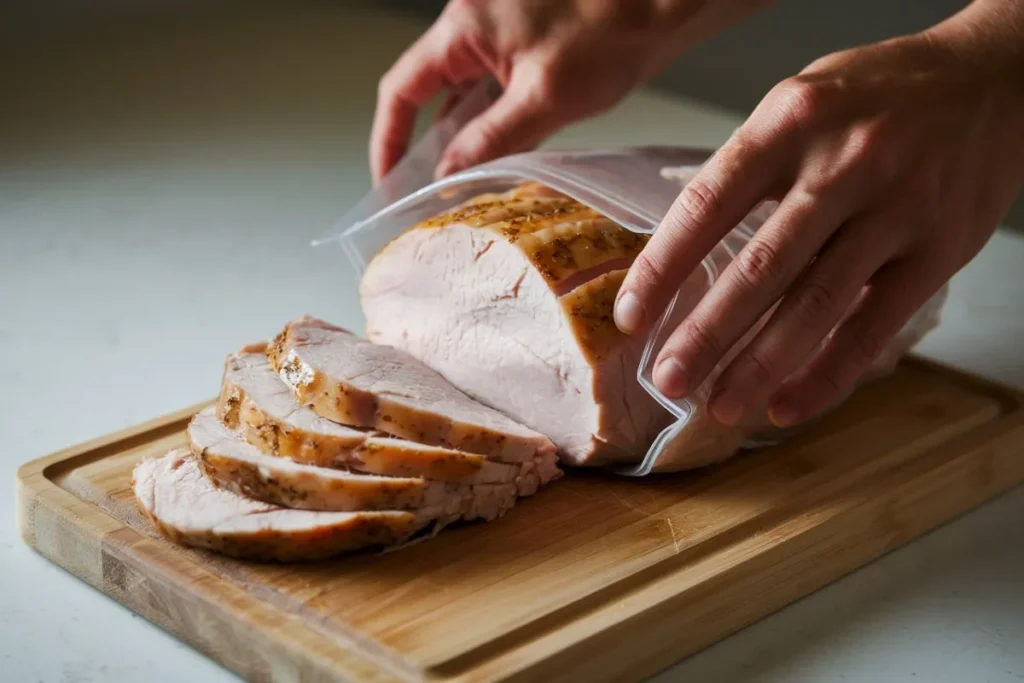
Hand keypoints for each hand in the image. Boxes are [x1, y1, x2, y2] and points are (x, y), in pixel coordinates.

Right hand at [370, 0, 768, 182]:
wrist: (669, 1)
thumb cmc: (615, 30)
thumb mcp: (545, 99)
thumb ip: (489, 140)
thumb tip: (449, 175)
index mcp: (465, 26)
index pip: (403, 88)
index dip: (389, 139)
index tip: (390, 180)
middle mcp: (474, 21)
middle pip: (432, 91)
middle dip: (430, 144)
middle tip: (431, 194)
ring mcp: (501, 29)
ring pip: (467, 91)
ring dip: (465, 135)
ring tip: (467, 183)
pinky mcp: (528, 39)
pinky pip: (495, 84)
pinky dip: (494, 119)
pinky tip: (504, 153)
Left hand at [615, 0, 1023, 427]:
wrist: (995, 80)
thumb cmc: (879, 96)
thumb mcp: (801, 103)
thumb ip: (749, 168)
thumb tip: (682, 247)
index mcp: (790, 122)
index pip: (709, 204)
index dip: (663, 268)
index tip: (630, 317)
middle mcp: (843, 164)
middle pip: (761, 267)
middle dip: (707, 334)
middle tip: (668, 380)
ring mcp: (896, 209)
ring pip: (817, 304)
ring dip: (760, 365)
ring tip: (718, 406)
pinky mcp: (938, 250)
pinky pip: (875, 325)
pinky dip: (828, 374)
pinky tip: (786, 406)